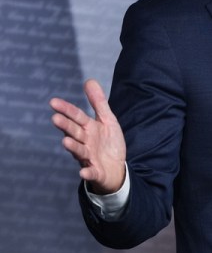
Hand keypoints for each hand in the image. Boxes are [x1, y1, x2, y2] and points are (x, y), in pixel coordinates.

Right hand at [50, 79, 125, 194]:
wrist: (116, 168)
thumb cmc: (108, 143)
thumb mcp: (107, 120)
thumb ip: (98, 102)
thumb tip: (89, 80)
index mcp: (88, 128)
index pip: (76, 116)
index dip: (66, 109)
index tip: (53, 102)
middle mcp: (85, 141)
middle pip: (74, 132)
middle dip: (65, 126)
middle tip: (55, 118)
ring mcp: (89, 157)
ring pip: (79, 151)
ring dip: (73, 147)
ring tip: (65, 142)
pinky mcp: (96, 171)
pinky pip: (91, 172)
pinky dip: (87, 172)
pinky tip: (83, 172)